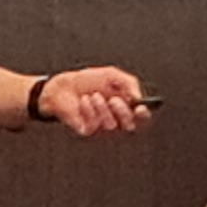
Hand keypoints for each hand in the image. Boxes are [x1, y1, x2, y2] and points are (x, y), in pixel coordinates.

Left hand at [37, 66, 151, 136]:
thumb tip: (139, 96)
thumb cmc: (88, 81)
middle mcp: (117, 120)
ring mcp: (102, 127)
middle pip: (131, 126)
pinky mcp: (87, 131)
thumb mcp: (112, 75)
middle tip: (114, 100)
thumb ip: (129, 83)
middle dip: (123, 112)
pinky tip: (84, 100)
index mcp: (126, 107)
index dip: (144, 115)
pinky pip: (94, 126)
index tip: (140, 107)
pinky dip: (89, 110)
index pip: (142, 119)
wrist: (63, 85)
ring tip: (93, 95)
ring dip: (102, 108)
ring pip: (111, 125)